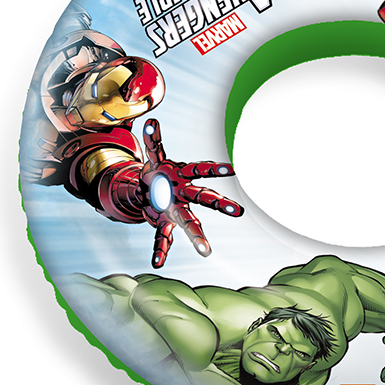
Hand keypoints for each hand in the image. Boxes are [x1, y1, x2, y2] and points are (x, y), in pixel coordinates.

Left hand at [139, 119, 243, 267]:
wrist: (147, 193)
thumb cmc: (158, 174)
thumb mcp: (154, 157)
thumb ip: (152, 141)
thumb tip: (149, 120)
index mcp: (183, 176)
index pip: (202, 171)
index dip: (216, 169)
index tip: (233, 169)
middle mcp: (184, 195)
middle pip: (204, 198)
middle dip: (220, 204)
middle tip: (238, 212)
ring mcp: (175, 210)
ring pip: (189, 224)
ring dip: (197, 237)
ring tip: (207, 252)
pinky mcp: (163, 223)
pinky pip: (162, 238)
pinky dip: (159, 251)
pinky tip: (156, 264)